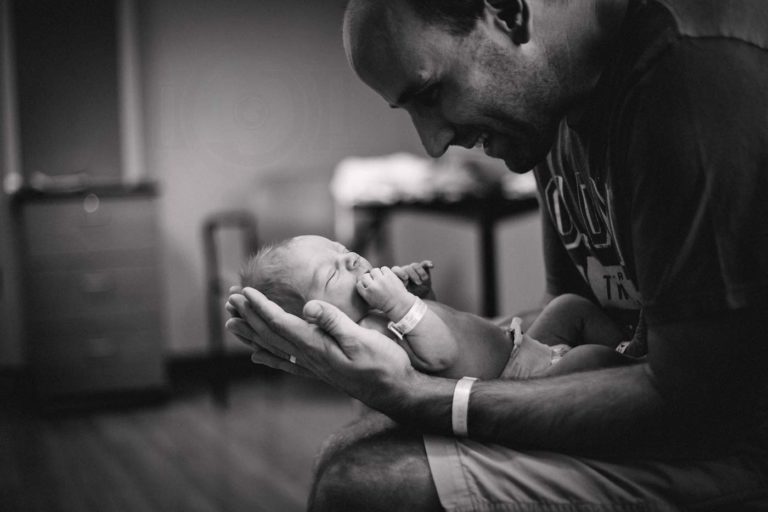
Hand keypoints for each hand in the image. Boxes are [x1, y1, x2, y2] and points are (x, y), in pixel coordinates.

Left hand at [226, 287, 416, 408]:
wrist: (395, 391)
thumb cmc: (384, 363)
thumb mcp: (363, 338)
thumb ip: (334, 322)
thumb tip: (309, 306)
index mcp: (316, 346)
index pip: (280, 323)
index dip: (260, 307)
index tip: (244, 292)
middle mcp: (309, 357)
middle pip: (270, 334)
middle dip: (249, 316)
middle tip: (229, 300)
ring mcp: (313, 366)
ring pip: (273, 348)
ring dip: (251, 334)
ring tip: (232, 323)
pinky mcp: (320, 371)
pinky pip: (286, 363)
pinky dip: (268, 357)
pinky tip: (256, 356)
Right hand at [356, 266, 413, 318]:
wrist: (398, 305)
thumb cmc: (384, 303)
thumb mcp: (370, 301)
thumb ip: (364, 291)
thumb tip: (360, 280)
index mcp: (367, 294)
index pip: (359, 283)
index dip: (363, 283)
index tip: (368, 285)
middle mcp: (372, 287)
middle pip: (365, 276)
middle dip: (370, 278)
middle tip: (375, 282)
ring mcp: (381, 280)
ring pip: (374, 270)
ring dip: (377, 274)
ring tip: (382, 279)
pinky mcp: (389, 276)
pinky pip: (384, 268)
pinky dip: (385, 272)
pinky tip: (387, 277)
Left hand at [392, 260, 433, 298]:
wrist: (420, 296)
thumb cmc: (410, 297)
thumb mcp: (404, 296)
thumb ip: (400, 292)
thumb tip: (400, 291)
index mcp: (398, 277)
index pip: (395, 270)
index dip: (400, 273)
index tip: (406, 279)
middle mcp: (404, 271)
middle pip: (407, 268)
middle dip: (413, 275)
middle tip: (418, 283)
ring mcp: (413, 269)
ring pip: (415, 265)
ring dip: (421, 272)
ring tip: (424, 280)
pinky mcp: (422, 268)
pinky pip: (424, 264)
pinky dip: (427, 263)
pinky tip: (431, 266)